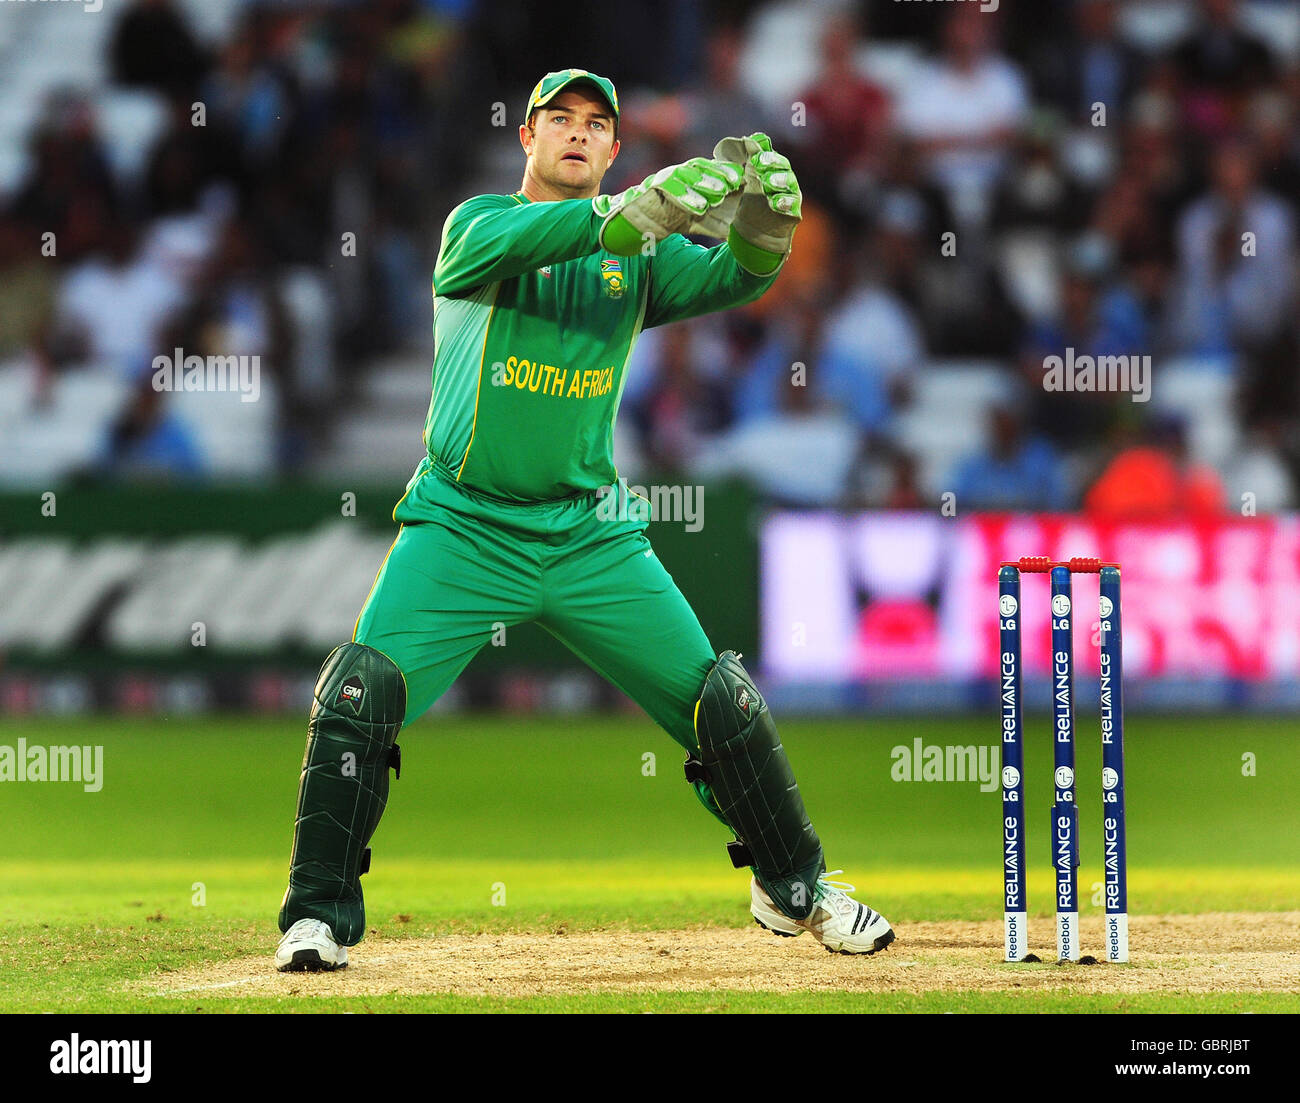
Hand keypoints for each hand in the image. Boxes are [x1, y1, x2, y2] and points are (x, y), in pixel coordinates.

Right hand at [595, 157, 745, 255]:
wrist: (633, 226)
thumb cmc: (667, 221)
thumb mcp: (696, 220)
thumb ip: (715, 222)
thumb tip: (739, 232)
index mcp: (689, 178)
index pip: (710, 169)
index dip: (726, 172)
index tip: (745, 179)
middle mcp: (676, 175)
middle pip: (700, 169)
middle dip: (719, 174)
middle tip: (737, 182)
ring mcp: (663, 180)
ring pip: (686, 177)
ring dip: (705, 183)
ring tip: (722, 193)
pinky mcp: (651, 190)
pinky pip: (669, 191)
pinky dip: (686, 198)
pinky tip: (700, 207)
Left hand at [713, 133, 801, 266]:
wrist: (755, 236)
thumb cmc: (749, 206)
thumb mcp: (743, 185)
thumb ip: (744, 163)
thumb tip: (745, 139)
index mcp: (769, 170)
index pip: (770, 155)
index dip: (763, 153)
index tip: (752, 156)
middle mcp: (783, 180)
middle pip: (783, 165)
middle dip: (772, 163)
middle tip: (759, 164)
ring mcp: (790, 196)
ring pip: (790, 184)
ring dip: (780, 180)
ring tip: (768, 183)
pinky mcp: (793, 213)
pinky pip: (794, 206)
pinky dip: (786, 203)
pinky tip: (776, 203)